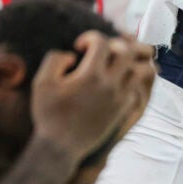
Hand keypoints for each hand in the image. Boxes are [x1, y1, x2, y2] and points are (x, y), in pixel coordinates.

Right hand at [31, 31, 154, 163]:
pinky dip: (133, 80)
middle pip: (128, 51)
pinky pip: (139, 88)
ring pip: (141, 70)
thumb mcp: (41, 83)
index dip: (90, 37)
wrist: (62, 146)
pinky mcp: (124, 108)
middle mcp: (111, 84)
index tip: (80, 47)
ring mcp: (121, 97)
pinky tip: (117, 81)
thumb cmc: (48, 114)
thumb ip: (55, 59)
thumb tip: (72, 54)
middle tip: (103, 51)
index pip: (102, 42)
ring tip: (115, 63)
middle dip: (116, 44)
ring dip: (130, 62)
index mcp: (91, 75)